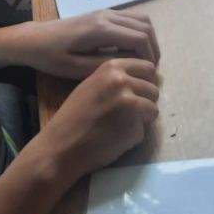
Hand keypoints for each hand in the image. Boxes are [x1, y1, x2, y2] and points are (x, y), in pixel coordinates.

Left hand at [11, 11, 159, 78]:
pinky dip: (140, 32)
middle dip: (153, 48)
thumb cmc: (52, 57)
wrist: (35, 39)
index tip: (149, 74)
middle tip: (151, 70)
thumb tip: (132, 66)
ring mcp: (107, 11)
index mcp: (101, 29)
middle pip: (146, 26)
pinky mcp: (104, 13)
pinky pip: (132, 18)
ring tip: (145, 60)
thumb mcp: (76, 69)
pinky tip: (133, 50)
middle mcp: (108, 15)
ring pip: (142, 19)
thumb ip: (105, 66)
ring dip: (149, 39)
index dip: (149, 57)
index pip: (140, 38)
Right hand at [30, 58, 158, 183]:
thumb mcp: (92, 85)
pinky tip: (113, 139)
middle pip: (153, 89)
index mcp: (112, 67)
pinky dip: (132, 138)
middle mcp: (123, 81)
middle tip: (124, 115)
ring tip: (118, 127)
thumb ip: (115, 79)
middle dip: (144, 103)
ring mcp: (130, 102)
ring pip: (153, 110)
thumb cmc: (73, 118)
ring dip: (141, 121)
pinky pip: (143, 131)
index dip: (144, 82)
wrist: (60, 147)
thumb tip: (141, 80)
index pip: (148, 67)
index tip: (137, 92)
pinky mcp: (133, 125)